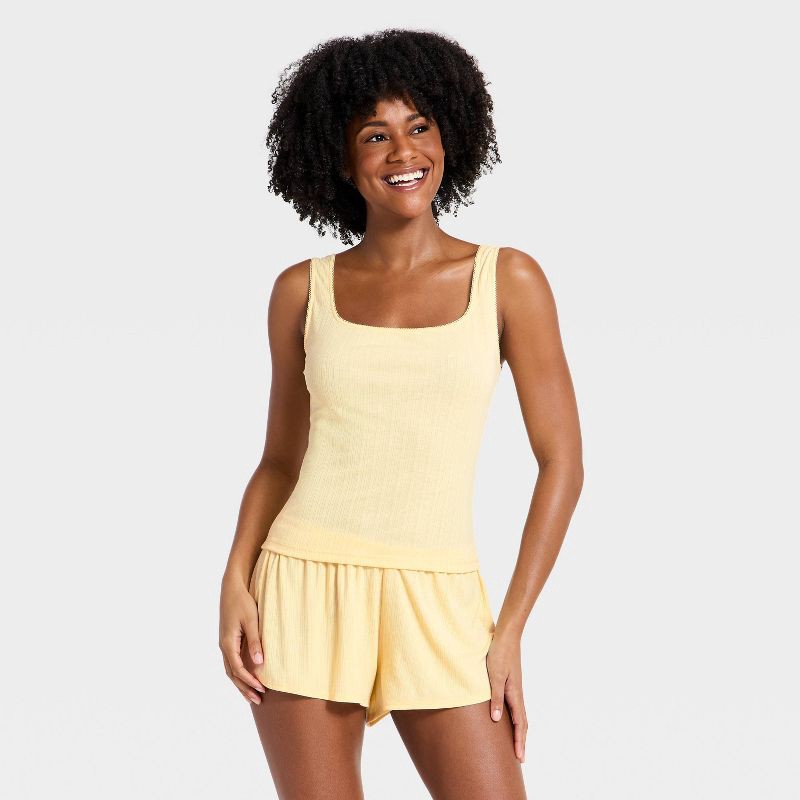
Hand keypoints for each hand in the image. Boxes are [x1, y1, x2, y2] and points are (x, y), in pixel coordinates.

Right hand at [219, 579, 266, 704]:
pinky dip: (239, 673)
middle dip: (244, 688)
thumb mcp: (251, 621)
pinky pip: (232, 662)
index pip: (238, 670)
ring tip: (253, 695)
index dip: (250, 681)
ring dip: (241, 683)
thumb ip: (255, 642)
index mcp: (227, 643)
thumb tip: (259, 664)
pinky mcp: (228, 640)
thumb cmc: (242, 602)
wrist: (231, 588)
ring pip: (230, 670)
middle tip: (258, 700)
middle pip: (232, 674)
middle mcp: (223, 646)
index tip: (262, 689)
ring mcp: (224, 643)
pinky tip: (247, 677)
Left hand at [486, 630, 527, 762]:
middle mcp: (517, 694)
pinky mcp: (510, 683)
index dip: (519, 741)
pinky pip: (515, 706)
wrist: (507, 636)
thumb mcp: (494, 676)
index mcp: (515, 695)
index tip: (520, 758)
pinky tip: (507, 719)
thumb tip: (496, 720)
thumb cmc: (499, 654)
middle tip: (520, 758)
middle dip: (521, 740)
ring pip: (520, 715)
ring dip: (519, 731)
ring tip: (516, 743)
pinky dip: (515, 718)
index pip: (519, 724)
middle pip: (522, 723)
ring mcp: (515, 689)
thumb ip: (496, 697)